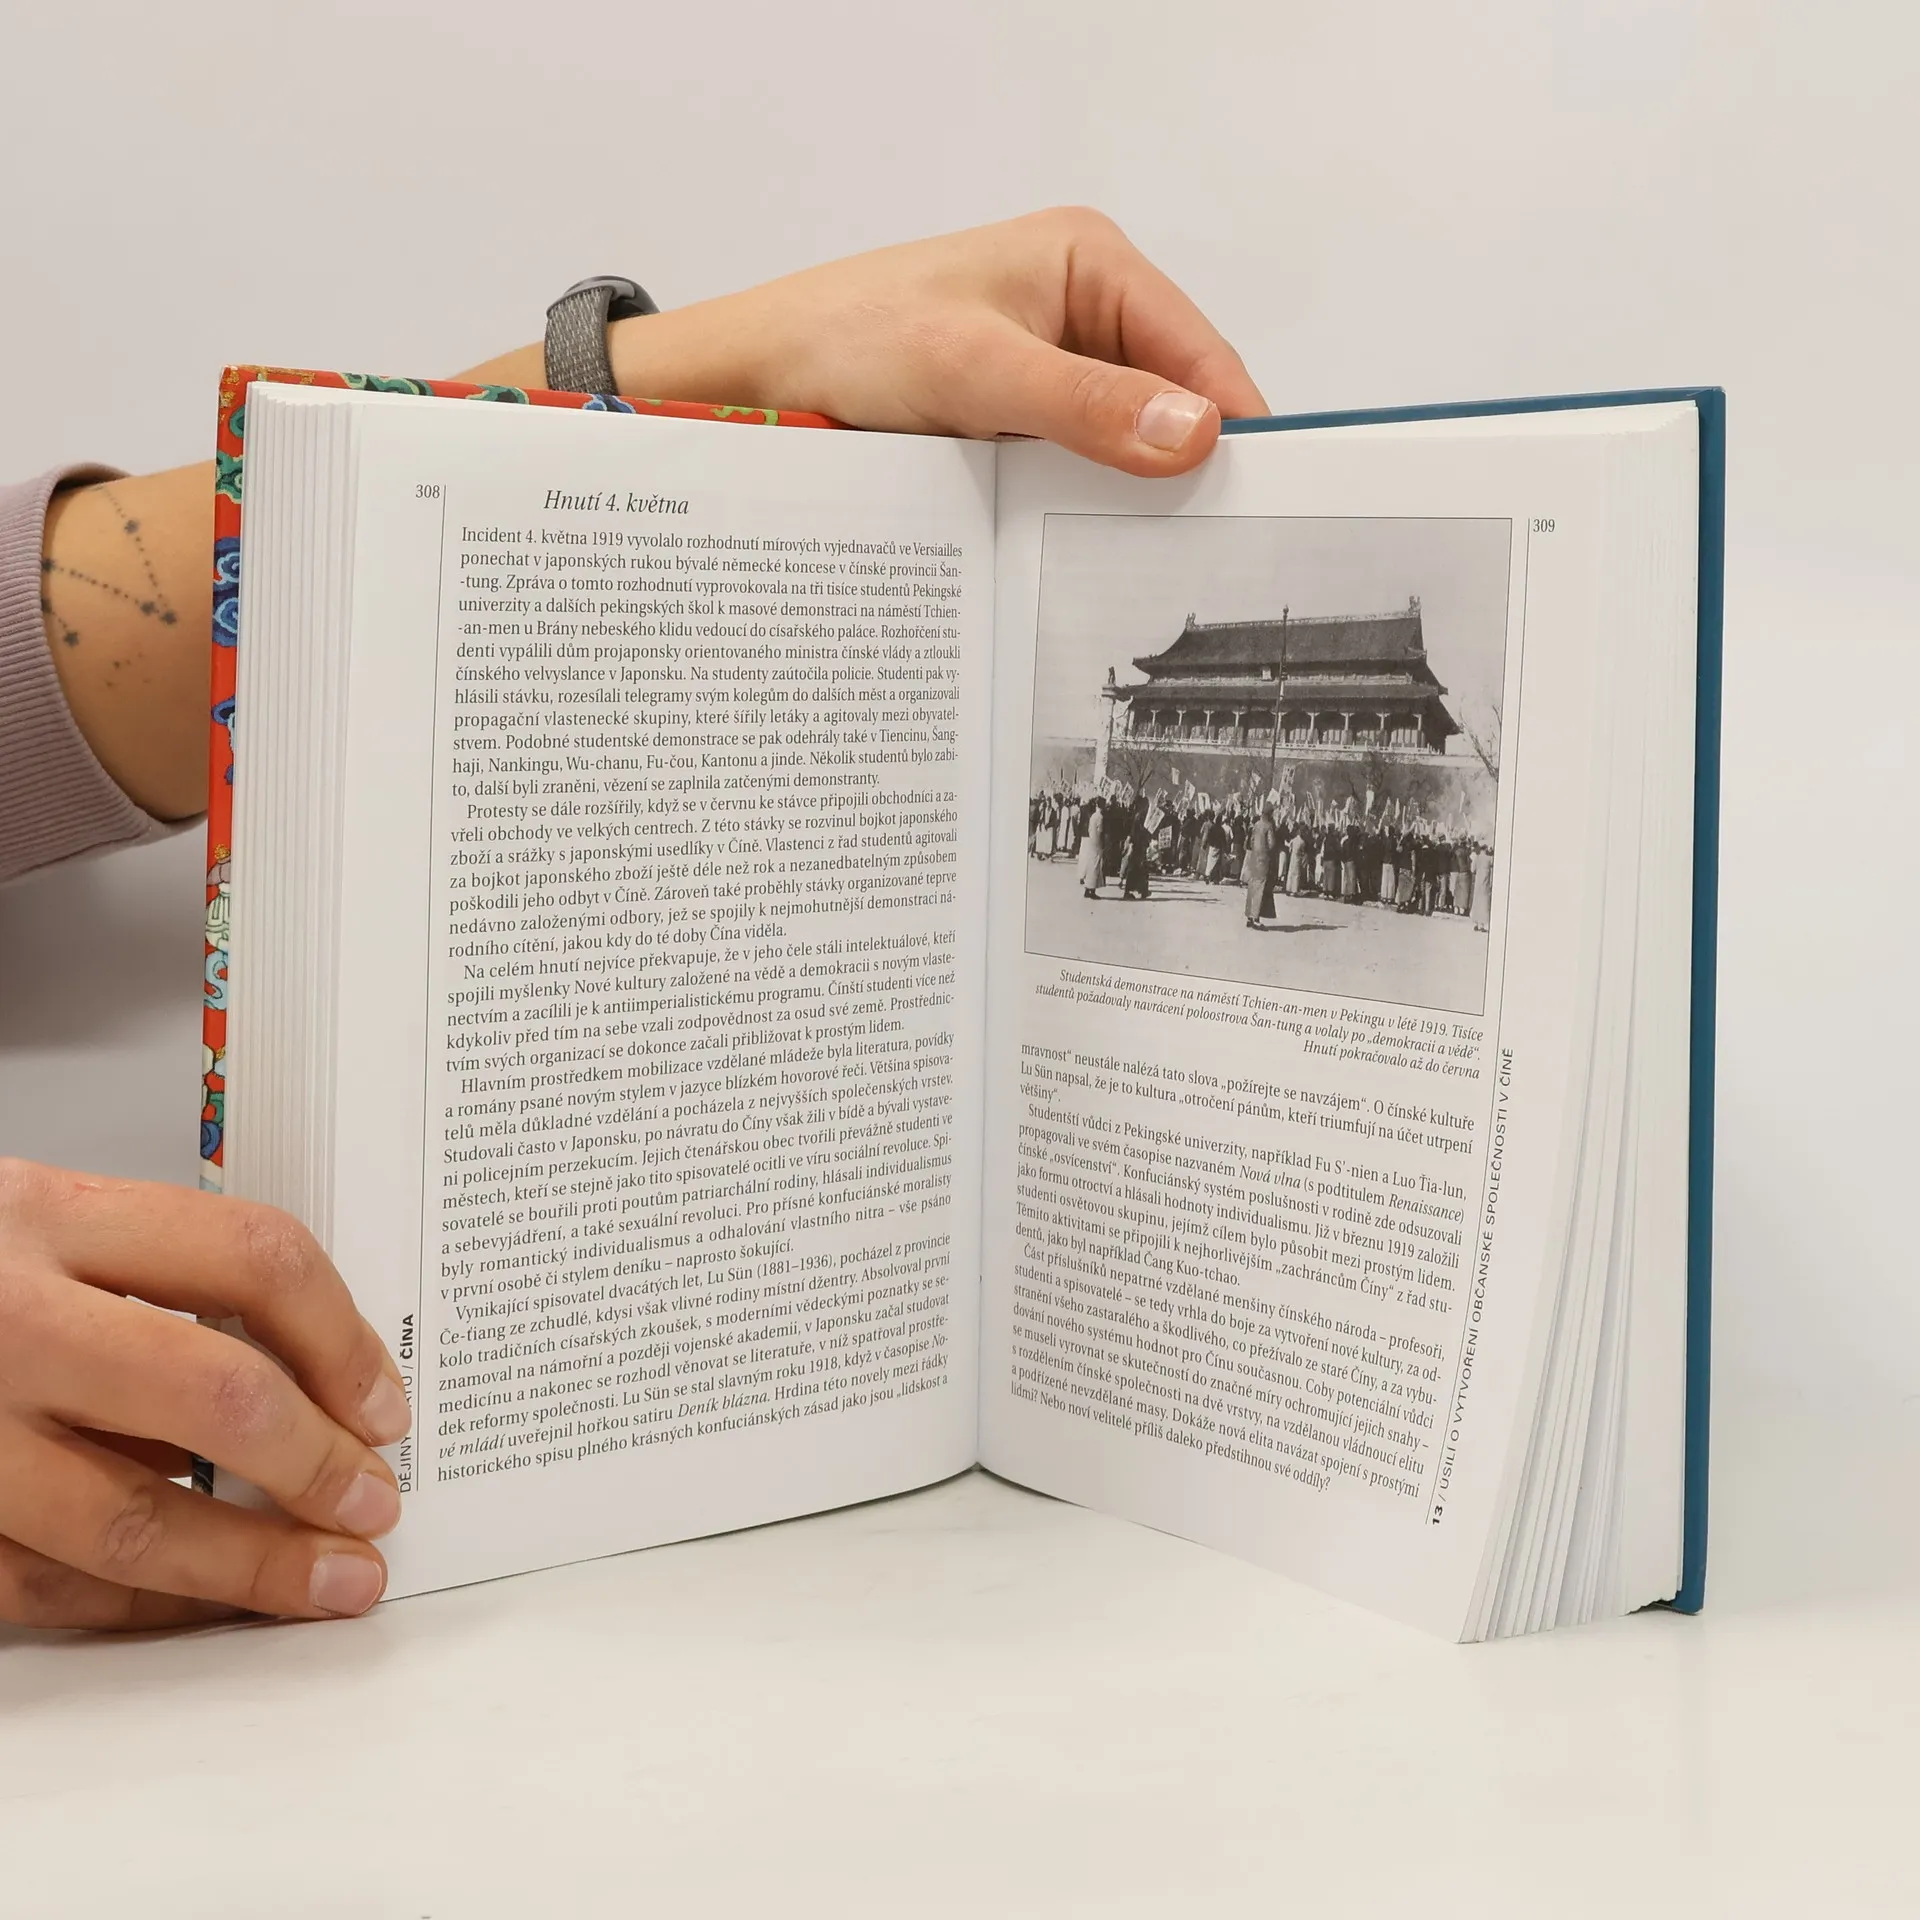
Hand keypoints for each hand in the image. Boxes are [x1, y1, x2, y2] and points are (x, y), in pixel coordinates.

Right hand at [0, 1160, 410, 1629]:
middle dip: (317, 1462)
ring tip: (329, 1582)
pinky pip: (47, 1586)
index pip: (253, 1259)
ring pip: (129, 1518)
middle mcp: (3, 1318)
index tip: (386, 1404)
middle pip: (210, 1393)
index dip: (343, 1338)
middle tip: (375, 1502)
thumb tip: (315, 1376)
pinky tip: (210, 1602)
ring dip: (250, 1565)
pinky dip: (145, 1605)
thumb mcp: (39, 1220)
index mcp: (48, 1214)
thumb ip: (155, 1276)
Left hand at [467, 207, 1269, 477]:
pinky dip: (1077, 507)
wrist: (755, 379)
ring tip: (1138, 564)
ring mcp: (1048, 372)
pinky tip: (1077, 551)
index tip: (1256, 507)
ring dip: (1123, 498)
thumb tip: (1194, 434)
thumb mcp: (975, 367)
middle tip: (1196, 555)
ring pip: (1122, 447)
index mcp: (1090, 263)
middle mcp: (1080, 312)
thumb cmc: (849, 339)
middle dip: (1180, 473)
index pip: (1200, 353)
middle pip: (1171, 405)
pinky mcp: (1016, 423)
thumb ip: (1087, 402)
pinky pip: (1073, 469)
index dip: (1232, 429)